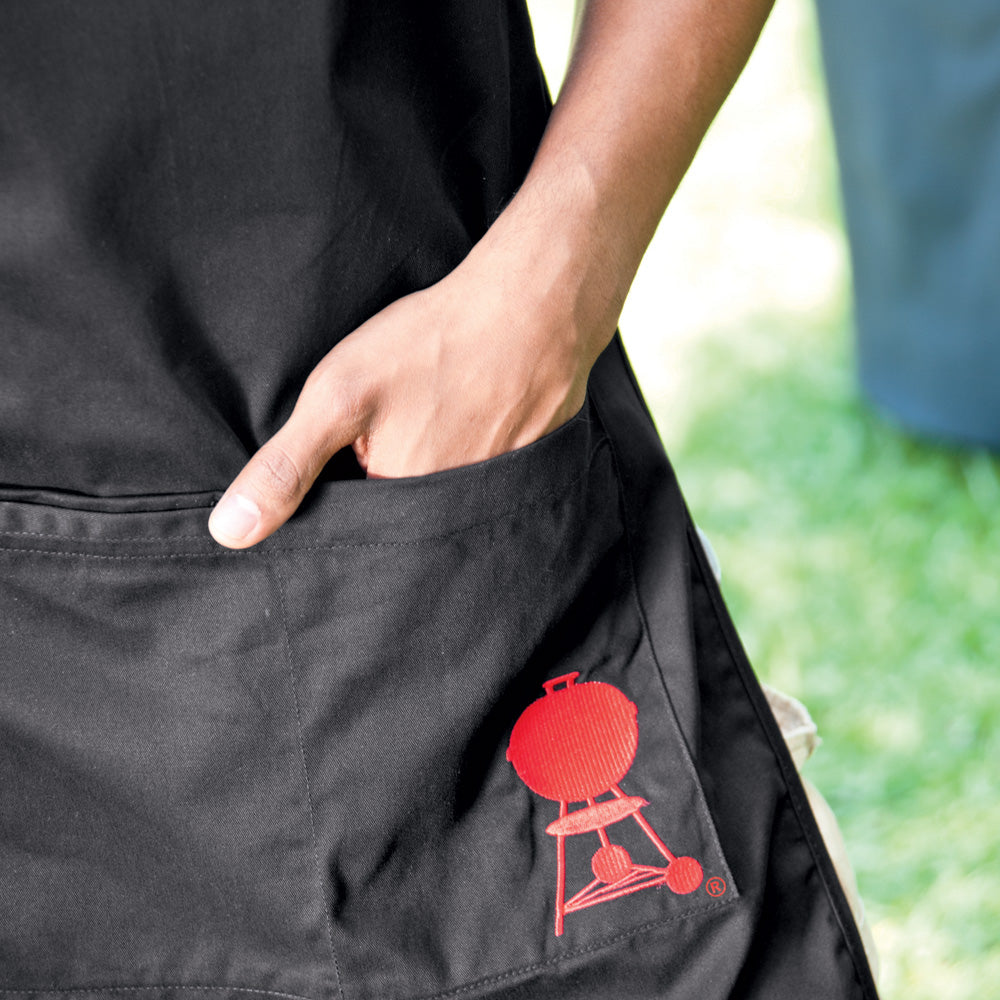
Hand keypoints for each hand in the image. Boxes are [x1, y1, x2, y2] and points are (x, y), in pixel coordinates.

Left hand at [207, 231, 601, 548]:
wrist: (534, 306)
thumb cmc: (433, 345)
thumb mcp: (338, 396)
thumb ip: (286, 466)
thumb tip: (228, 535)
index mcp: (401, 508)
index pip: (355, 529)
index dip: (339, 498)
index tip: (344, 460)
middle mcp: (452, 518)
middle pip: (402, 518)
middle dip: (386, 484)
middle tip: (397, 424)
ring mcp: (495, 496)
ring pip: (442, 499)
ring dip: (431, 469)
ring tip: (431, 420)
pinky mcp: (525, 471)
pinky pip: (485, 480)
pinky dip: (472, 454)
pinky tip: (468, 416)